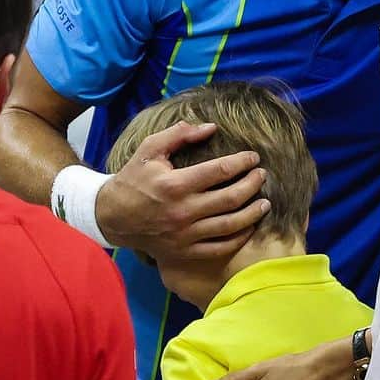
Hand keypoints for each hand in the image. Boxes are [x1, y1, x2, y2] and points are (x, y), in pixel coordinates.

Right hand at [95, 122, 268, 259]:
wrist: (113, 216)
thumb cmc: (134, 179)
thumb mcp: (150, 149)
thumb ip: (179, 134)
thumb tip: (211, 127)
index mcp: (175, 184)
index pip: (220, 170)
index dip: (242, 162)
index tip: (253, 157)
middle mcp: (183, 211)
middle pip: (231, 198)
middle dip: (252, 184)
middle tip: (262, 175)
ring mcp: (185, 235)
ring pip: (230, 225)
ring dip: (253, 213)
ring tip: (265, 202)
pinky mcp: (184, 252)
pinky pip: (219, 248)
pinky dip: (239, 238)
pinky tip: (249, 227)